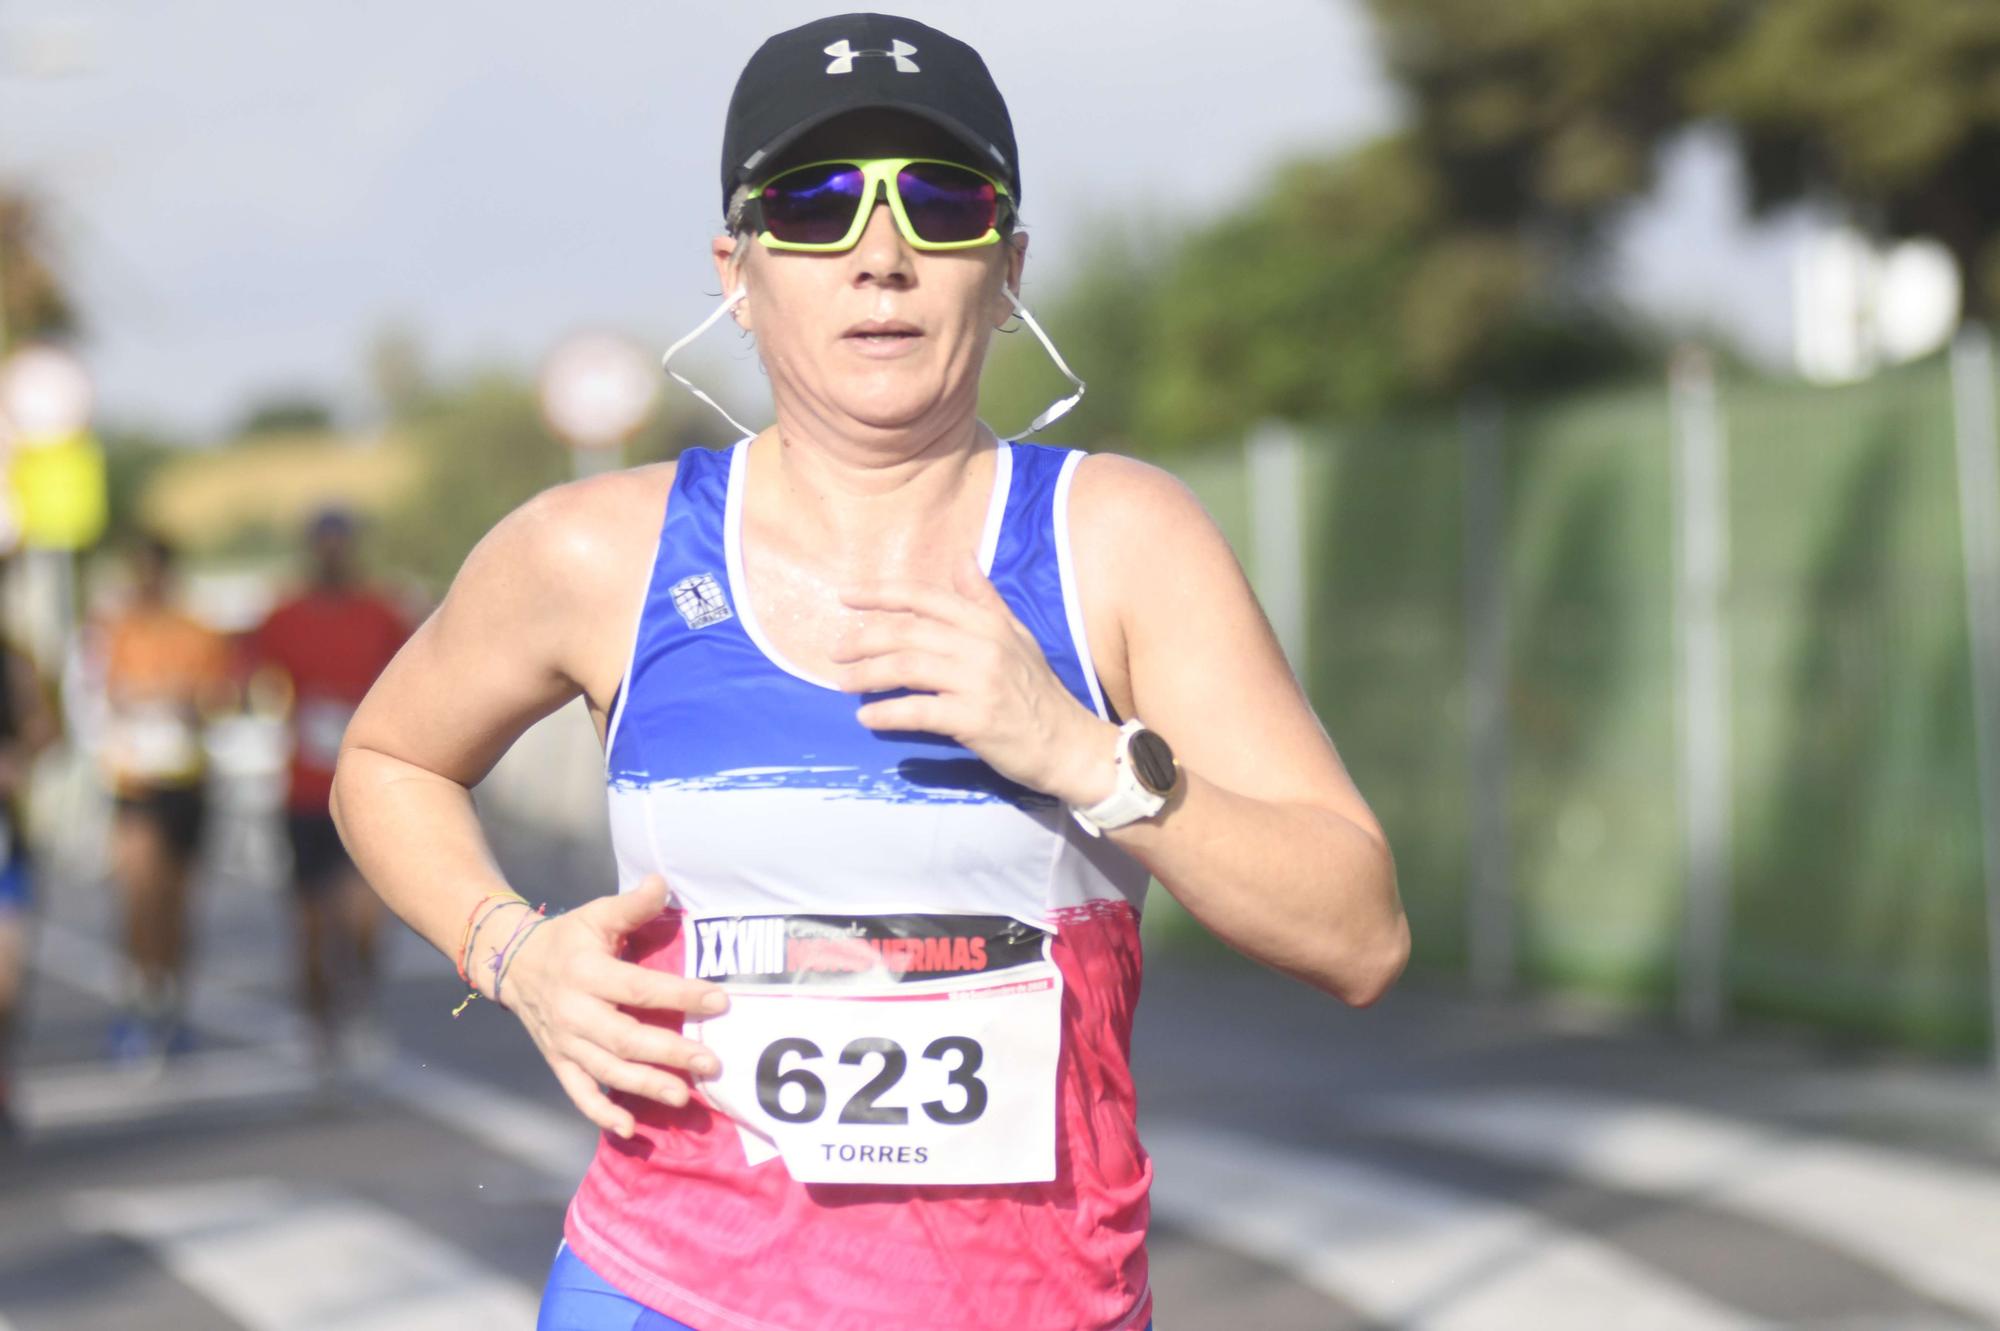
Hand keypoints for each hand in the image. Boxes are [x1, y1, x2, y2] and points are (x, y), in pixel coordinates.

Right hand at [496, 876, 729, 1138]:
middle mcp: (574, 1012)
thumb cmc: (570, 939)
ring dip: (646, 1085)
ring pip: (608, 1070)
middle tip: (711, 1063)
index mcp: (587, 973)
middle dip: (670, 1052)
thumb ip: (632, 905)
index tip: (720, 1000)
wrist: (513, 965)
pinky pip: (580, 1093)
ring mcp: (565, 1042)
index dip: (679, 995)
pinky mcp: (560, 1062)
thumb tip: (663, 881)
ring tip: (685, 1097)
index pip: (638, 988)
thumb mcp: (597, 914)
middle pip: (625, 1037)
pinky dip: (603, 1113)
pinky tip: (631, 1129)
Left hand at [834, 553, 1118, 806]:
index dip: (881, 594)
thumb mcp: (1016, 636)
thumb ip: (984, 599)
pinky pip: (919, 711)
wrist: (1069, 744)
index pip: (925, 597)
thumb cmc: (1037, 692)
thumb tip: (961, 558)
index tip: (845, 596)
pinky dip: (887, 713)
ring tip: (843, 684)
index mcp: (987, 622)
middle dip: (864, 639)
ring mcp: (979, 681)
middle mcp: (982, 645)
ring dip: (867, 675)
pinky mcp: (975, 718)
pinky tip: (868, 717)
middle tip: (834, 652)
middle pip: (907, 633)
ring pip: (907, 668)